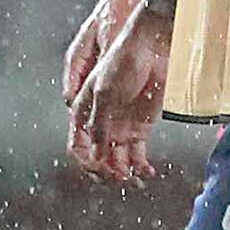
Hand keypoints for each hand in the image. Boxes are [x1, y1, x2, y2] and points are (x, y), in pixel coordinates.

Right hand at [65, 6, 171, 183]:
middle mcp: (100, 124)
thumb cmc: (122, 62)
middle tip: (119, 179)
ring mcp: (120, 127)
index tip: (98, 170)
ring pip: (117, 159)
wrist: (151, 50)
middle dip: (105, 172)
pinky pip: (137, 152)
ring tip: (134, 180)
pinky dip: (140, 164)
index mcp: (83, 114)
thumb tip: (98, 153)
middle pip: (97, 157)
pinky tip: (147, 171)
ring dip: (123, 172)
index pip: (78, 147)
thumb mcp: (105, 92)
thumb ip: (101, 123)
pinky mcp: (140, 127)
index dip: (86, 162)